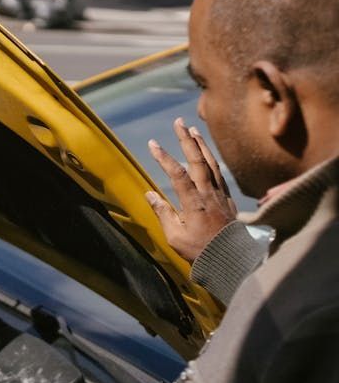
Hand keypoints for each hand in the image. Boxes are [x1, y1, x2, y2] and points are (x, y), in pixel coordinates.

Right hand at [145, 118, 238, 260]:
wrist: (232, 260)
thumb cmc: (200, 251)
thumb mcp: (176, 237)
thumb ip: (164, 213)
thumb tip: (150, 194)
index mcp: (194, 203)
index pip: (177, 174)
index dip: (164, 157)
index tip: (153, 144)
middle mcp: (209, 194)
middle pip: (198, 160)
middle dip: (186, 140)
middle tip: (178, 122)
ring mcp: (220, 195)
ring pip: (211, 163)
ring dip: (202, 145)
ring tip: (192, 130)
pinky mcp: (227, 199)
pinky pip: (219, 173)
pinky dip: (212, 159)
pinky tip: (207, 153)